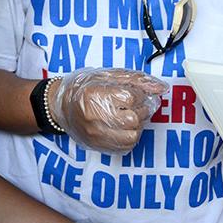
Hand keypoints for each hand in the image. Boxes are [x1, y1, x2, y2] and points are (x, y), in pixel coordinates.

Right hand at [49, 68, 167, 153]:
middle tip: (136, 104)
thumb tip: (161, 87)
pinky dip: (130, 136)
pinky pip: (126, 146)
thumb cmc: (83, 88)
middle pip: (133, 119)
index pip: (130, 98)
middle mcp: (92, 116)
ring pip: (132, 135)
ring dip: (137, 125)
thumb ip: (135, 80)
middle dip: (141, 110)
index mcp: (93, 94)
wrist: (61, 106)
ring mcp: (95, 134)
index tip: (133, 92)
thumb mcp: (107, 76)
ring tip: (130, 115)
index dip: (138, 94)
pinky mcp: (98, 145)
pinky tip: (124, 126)